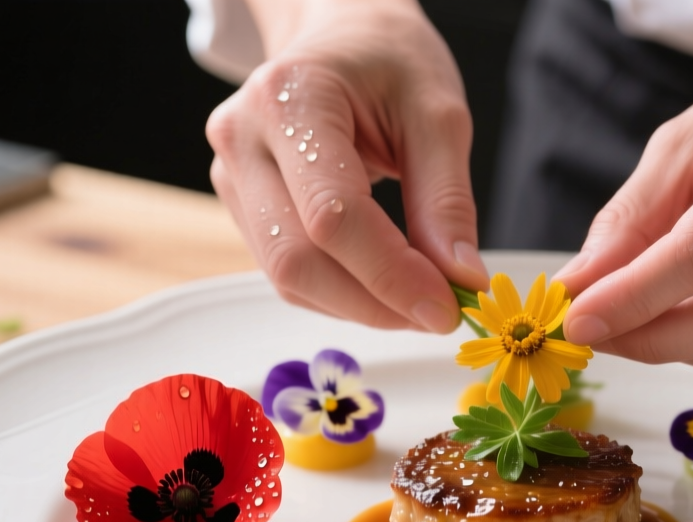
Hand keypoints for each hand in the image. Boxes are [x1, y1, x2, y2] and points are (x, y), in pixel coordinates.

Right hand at [206, 0, 487, 332]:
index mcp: (290, 99)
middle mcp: (243, 138)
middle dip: (374, 303)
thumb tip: (460, 279)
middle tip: (439, 314)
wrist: (343, 36)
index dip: (391, 275)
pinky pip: (286, 271)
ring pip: (286, 276)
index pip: (332, 217)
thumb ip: (447, 200)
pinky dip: (340, 293)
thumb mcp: (439, 115)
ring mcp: (232, 174)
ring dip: (359, 306)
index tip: (447, 307)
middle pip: (296, 258)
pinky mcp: (241, 204)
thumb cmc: (390, 61)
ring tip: (419, 297)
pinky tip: (384, 283)